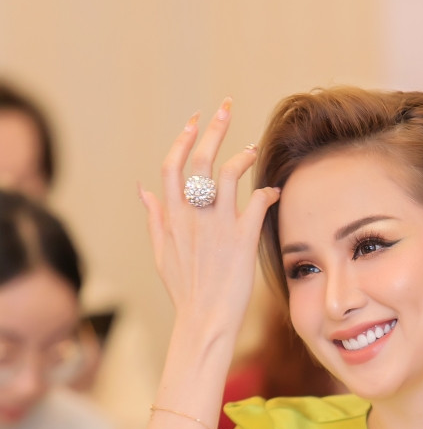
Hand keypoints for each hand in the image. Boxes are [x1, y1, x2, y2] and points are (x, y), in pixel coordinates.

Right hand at [139, 99, 280, 339]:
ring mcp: (217, 226)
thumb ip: (154, 218)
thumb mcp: (162, 254)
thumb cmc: (185, 291)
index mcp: (172, 217)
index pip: (172, 166)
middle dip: (213, 128)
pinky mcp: (242, 239)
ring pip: (228, 175)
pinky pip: (256, 203)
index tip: (194, 119)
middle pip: (200, 160)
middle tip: (226, 107)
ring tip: (252, 148)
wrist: (204, 321)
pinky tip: (274, 189)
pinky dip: (267, 191)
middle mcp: (193, 216)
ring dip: (242, 155)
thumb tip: (142, 190)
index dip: (183, 139)